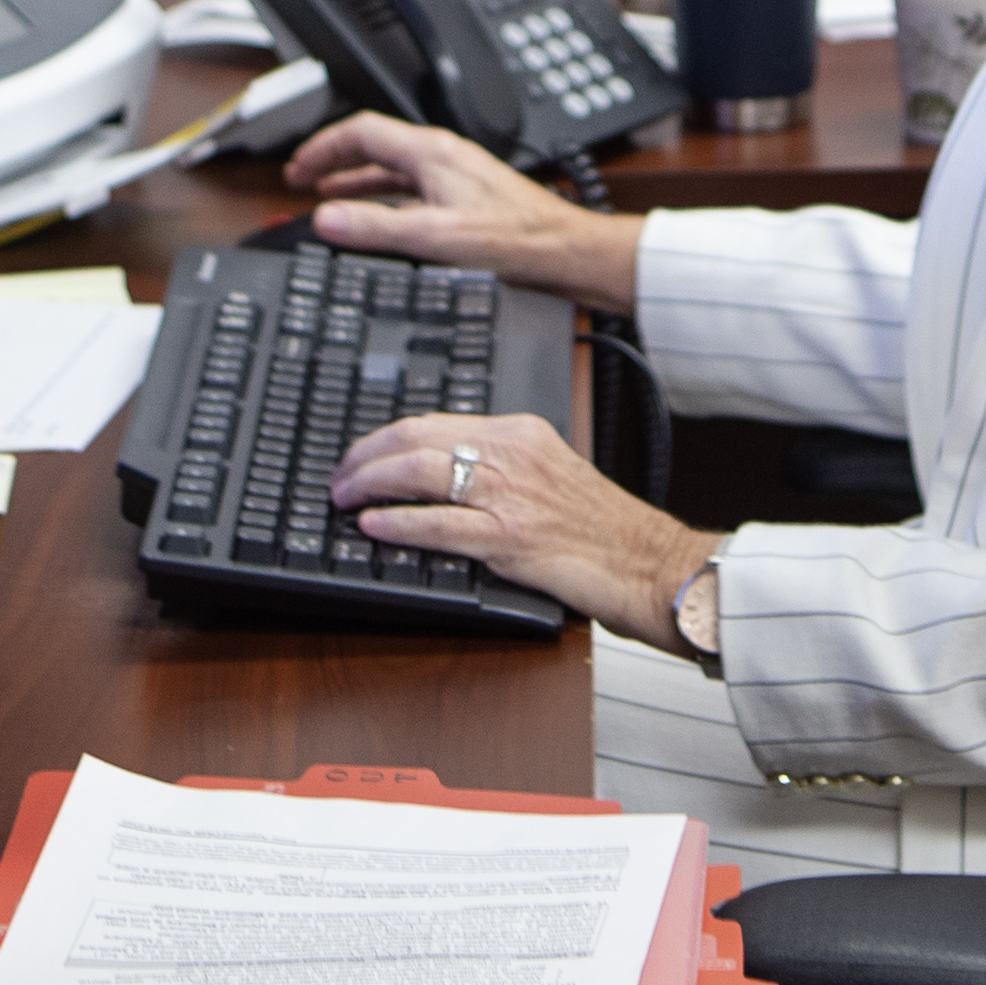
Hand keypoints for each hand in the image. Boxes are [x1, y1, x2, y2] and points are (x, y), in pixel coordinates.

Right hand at [283, 111, 643, 312]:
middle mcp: (443, 158)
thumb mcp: (436, 236)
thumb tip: (327, 218)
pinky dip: (383, 201)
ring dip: (356, 182)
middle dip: (333, 161)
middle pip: (374, 147)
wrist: (566, 251)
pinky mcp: (466, 200)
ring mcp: (455, 178)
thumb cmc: (518, 238)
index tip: (297, 168)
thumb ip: (378, 227)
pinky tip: (379, 222)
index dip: (323, 146)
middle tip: (302, 179)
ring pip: (392, 171)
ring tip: (328, 198)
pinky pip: (412, 191)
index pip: (362, 131)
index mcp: (432, 153)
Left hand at [330, 412, 721, 653]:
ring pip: (418, 474)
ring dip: (368, 485)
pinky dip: (397, 523)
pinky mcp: (509, 538)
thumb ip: (503, 466)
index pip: (434, 422)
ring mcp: (510, 495)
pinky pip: (438, 525)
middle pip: (415, 439)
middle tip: (339, 478)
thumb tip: (441, 474)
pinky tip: (372, 526)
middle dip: (364, 457)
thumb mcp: (552, 473)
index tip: (360, 455)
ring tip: (343, 499)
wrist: (646, 562)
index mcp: (521, 433)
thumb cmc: (603, 529)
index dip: (384, 438)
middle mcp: (513, 455)